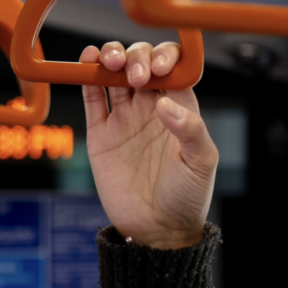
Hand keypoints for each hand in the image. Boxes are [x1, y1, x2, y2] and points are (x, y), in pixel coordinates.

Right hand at [81, 41, 217, 249]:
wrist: (156, 229)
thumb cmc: (187, 197)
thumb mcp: (201, 162)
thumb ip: (191, 129)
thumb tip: (165, 103)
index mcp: (180, 109)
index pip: (172, 68)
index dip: (165, 57)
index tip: (159, 67)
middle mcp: (151, 107)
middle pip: (140, 63)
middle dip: (136, 57)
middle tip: (136, 75)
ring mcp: (124, 119)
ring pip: (114, 74)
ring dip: (111, 58)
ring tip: (108, 60)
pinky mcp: (101, 133)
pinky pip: (91, 98)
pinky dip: (87, 77)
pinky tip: (87, 62)